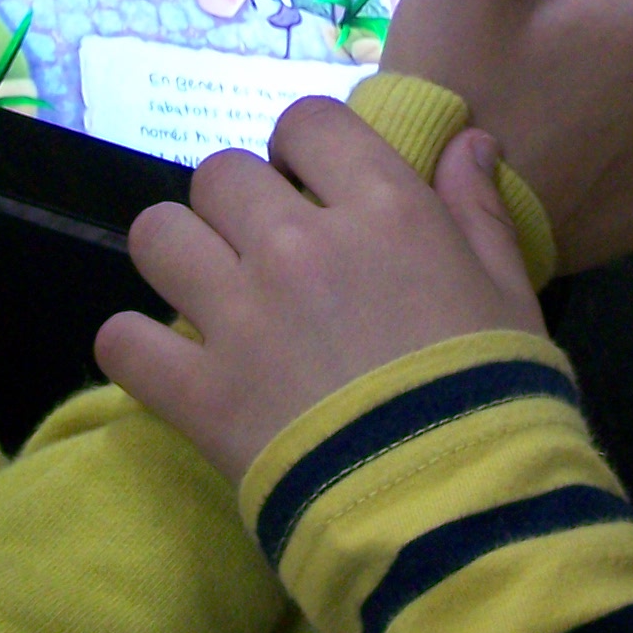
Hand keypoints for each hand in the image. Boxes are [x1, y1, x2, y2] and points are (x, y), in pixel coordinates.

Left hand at [97, 101, 544, 480]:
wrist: (458, 511)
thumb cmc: (497, 397)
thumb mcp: (510, 295)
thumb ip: (477, 210)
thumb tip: (467, 141)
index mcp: (381, 209)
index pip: (307, 122)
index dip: (302, 148)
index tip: (312, 186)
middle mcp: (297, 243)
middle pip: (221, 172)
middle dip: (238, 203)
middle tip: (262, 251)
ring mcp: (240, 315)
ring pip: (157, 234)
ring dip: (178, 254)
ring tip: (207, 294)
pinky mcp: (198, 391)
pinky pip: (122, 339)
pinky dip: (136, 348)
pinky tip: (168, 364)